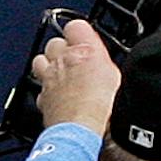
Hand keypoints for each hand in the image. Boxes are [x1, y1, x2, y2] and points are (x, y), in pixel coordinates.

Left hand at [33, 15, 122, 135]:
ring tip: (66, 80)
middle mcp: (62, 60)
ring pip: (40, 61)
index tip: (90, 44)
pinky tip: (60, 100)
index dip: (83, 35)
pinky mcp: (43, 99)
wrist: (82, 132)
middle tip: (79, 65)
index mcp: (84, 51)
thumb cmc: (103, 110)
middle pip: (56, 43)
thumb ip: (109, 68)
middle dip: (65, 52)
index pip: (77, 27)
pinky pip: (40, 88)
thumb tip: (110, 69)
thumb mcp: (119, 81)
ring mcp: (49, 79)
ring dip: (51, 67)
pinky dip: (48, 91)